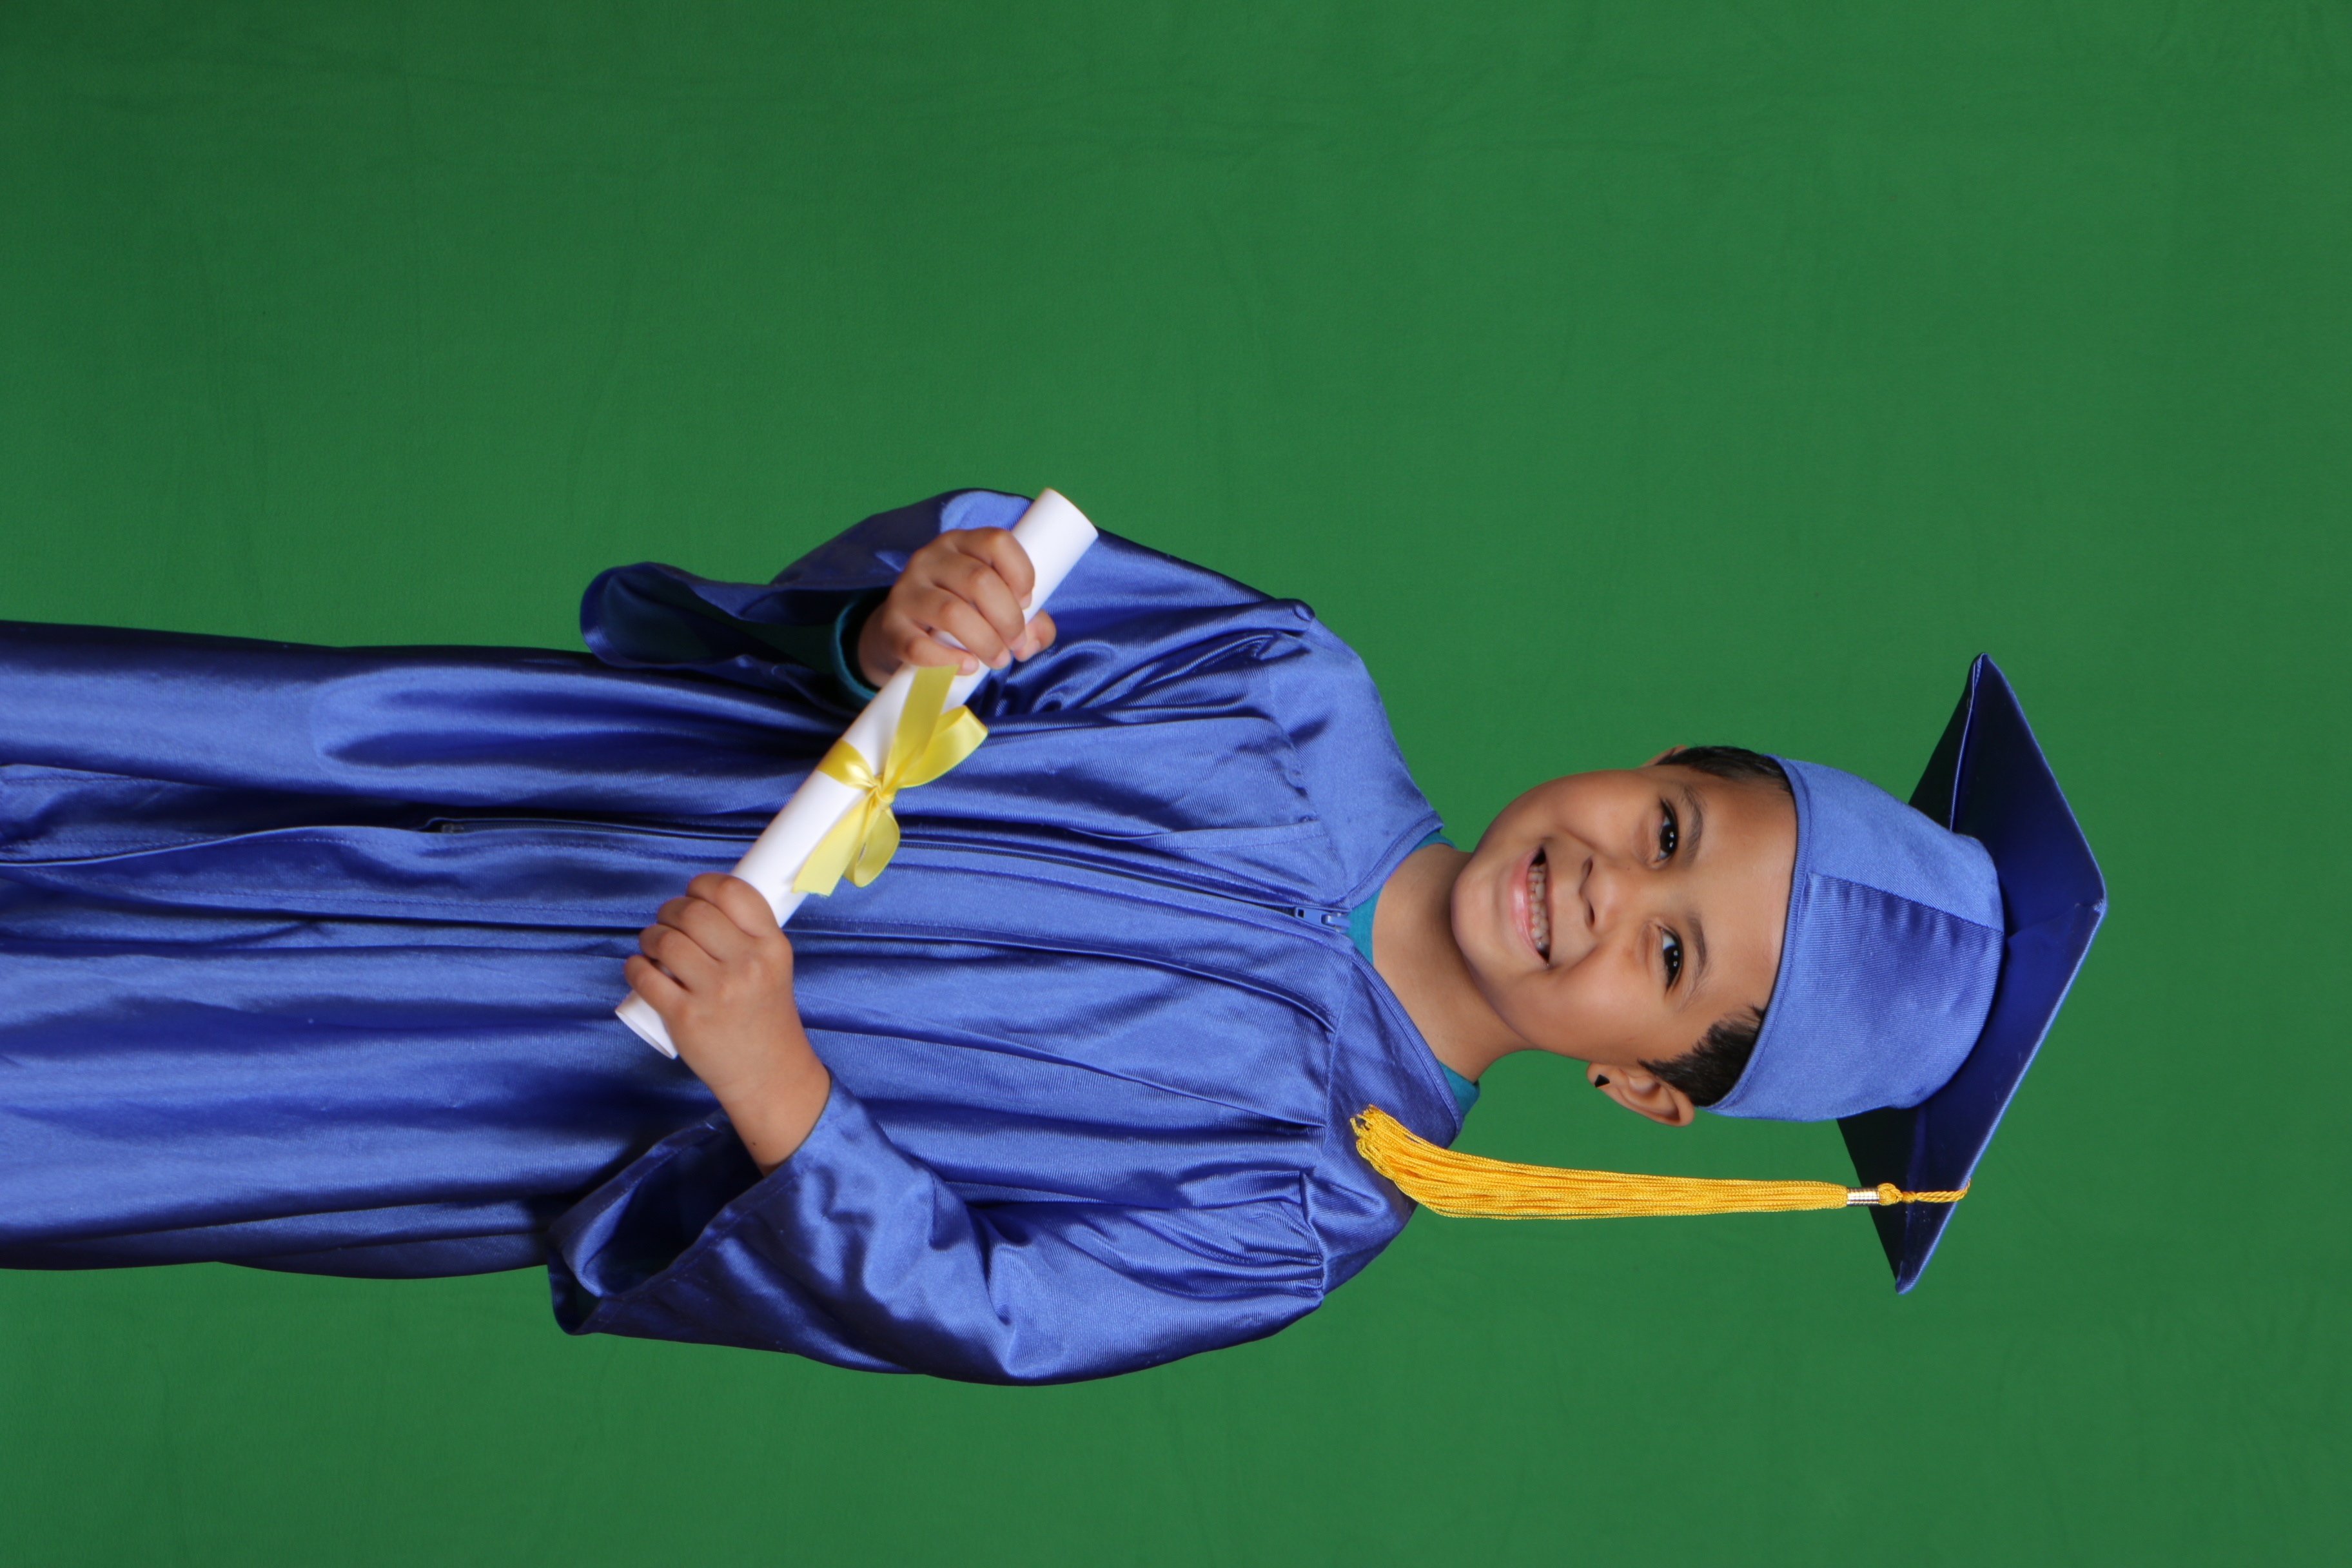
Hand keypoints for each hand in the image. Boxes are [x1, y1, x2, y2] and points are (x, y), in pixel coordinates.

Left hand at [626, 873, 830, 1172]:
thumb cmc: (764, 1016)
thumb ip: (748, 934)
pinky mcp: (686, 1018)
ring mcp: (716, 993)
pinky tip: (640, 968)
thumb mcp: (774, 967)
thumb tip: (700, 902)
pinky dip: (635, 967)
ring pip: (665, 941)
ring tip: (654, 947)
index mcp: (772, 946)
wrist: (768, 1073)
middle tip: (668, 922)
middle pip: (693, 912)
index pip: (733, 891)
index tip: (693, 894)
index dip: (703, 885)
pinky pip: (645, 977)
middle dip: (670, 911)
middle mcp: (746, 966)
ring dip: (651, 937)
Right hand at [857, 527, 1058, 686]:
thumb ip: (1029, 621)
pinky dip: (950, 661)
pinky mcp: (891, 625)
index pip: (997, 542)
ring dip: (985, 643)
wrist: (903, 633)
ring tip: (997, 659)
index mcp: (961, 544)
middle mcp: (931, 559)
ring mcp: (907, 590)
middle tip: (1015, 643)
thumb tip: (1033, 641)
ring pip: (952, 613)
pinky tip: (967, 666)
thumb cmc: (960, 614)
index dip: (1021, 573)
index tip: (1027, 603)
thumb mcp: (994, 606)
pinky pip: (920, 646)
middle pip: (979, 580)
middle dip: (1008, 619)